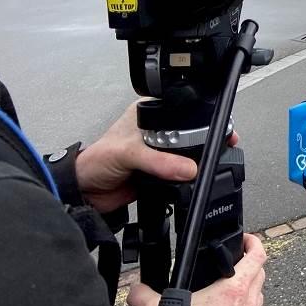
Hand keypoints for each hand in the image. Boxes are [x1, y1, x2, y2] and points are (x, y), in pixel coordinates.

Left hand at [75, 100, 237, 213]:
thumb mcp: (128, 153)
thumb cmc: (96, 161)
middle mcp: (155, 130)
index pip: (181, 111)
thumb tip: (189, 168)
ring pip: (185, 154)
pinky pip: (179, 175)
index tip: (220, 129)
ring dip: (195, 161)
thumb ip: (159, 161)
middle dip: (203, 142)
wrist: (84, 193)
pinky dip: (187, 179)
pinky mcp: (158, 173)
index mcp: (148, 113)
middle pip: (188, 133)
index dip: (201, 119)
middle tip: (221, 148)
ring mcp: (158, 152)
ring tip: (210, 165)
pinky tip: (193, 180)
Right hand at [127, 233, 266, 305]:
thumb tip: (135, 289)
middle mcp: (249, 304)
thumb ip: (144, 296)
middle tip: (234, 261)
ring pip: (260, 295)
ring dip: (250, 287)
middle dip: (249, 263)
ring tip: (231, 287)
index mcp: (233, 290)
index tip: (244, 239)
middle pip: (260, 272)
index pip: (258, 255)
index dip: (253, 242)